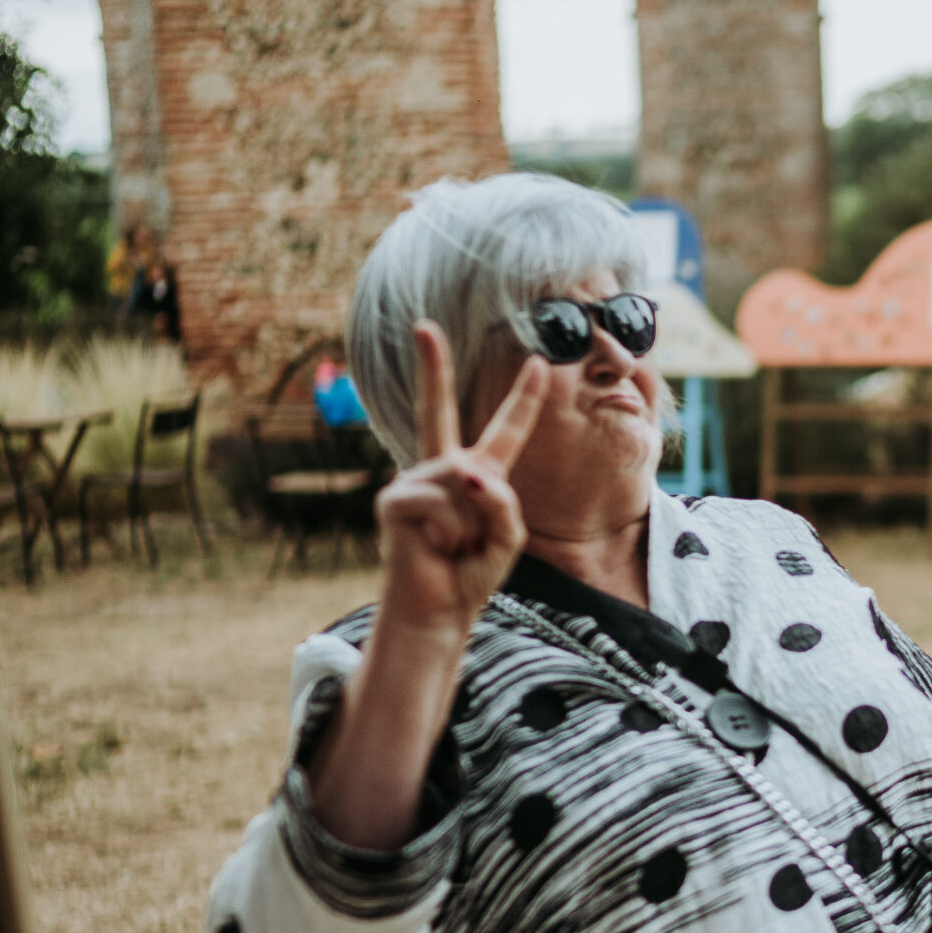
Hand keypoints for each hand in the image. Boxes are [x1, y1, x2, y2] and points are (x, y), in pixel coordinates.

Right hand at [375, 322, 548, 642]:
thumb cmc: (472, 571)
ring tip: (455, 545)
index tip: (537, 361)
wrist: (440, 607)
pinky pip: (442, 502)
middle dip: (431, 365)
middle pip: (437, 408)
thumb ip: (501, 500)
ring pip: (463, 479)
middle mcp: (442, 468)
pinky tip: (436, 547)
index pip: (506, 430)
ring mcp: (414, 481)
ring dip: (472, 521)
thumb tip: (467, 473)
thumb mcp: (508, 534)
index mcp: (477, 473)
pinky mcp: (395, 501)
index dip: (523, 398)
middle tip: (423, 325)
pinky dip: (451, 530)